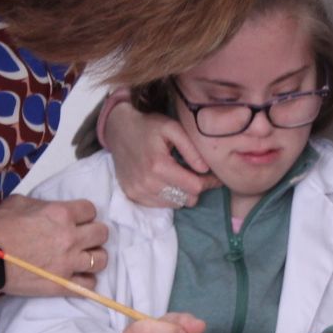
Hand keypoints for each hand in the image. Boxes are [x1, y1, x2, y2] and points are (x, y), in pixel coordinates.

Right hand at [0, 195, 108, 294]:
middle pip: (102, 233)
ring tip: (83, 258)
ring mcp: (68, 263)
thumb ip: (42, 204)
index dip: (84, 214)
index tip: (77, 219)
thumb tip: (49, 209)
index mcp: (61, 214)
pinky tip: (78, 277)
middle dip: (94, 233)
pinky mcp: (62, 285)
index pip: (91, 210)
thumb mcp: (19, 202)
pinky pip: (89, 285)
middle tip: (83, 237)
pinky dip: (86, 281)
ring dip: (94, 257)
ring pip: (101, 260)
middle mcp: (70, 238)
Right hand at [103, 97, 219, 208]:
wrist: (118, 130)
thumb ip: (190, 148)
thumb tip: (205, 169)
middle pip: (187, 199)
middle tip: (196, 174)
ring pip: (175, 204)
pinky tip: (166, 181)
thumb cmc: (149, 126)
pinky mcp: (133, 196)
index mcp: (159, 166)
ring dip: (182, 193)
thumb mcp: (172, 128)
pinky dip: (168, 196)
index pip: (194, 187)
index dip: (208, 182)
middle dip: (195, 188)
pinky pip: (160, 205)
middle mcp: (147, 183)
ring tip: (180, 176)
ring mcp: (138, 192)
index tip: (214, 176)